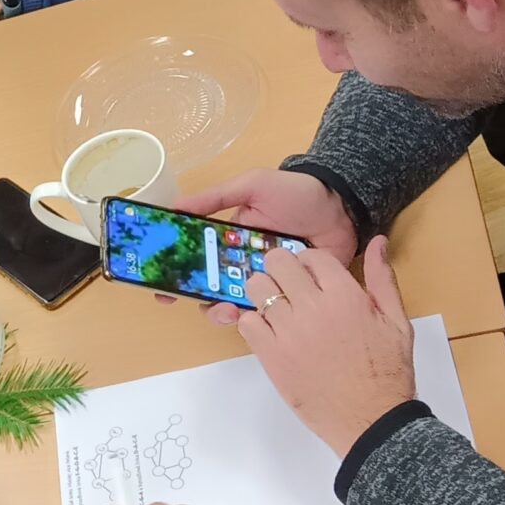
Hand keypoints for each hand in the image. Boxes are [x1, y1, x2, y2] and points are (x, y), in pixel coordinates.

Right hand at [173, 169, 357, 322]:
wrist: (343, 207)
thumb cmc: (295, 194)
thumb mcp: (252, 187)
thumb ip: (216, 197)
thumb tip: (175, 207)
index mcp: (228, 241)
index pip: (197, 262)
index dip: (176, 276)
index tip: (161, 289)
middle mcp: (242, 264)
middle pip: (211, 290)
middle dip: (200, 300)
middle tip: (202, 302)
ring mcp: (267, 282)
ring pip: (237, 305)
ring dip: (225, 312)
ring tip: (229, 311)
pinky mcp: (290, 294)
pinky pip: (271, 312)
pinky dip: (260, 317)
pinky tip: (257, 313)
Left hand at [236, 241, 416, 456]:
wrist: (372, 420)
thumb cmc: (388, 372)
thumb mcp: (397, 321)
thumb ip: (382, 278)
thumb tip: (378, 241)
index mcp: (346, 295)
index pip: (311, 255)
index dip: (308, 262)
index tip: (311, 277)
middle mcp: (313, 307)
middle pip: (277, 262)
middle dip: (281, 270)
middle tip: (289, 287)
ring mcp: (288, 331)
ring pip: (257, 288)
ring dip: (264, 293)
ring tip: (278, 308)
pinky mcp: (271, 355)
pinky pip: (247, 321)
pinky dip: (254, 323)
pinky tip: (271, 333)